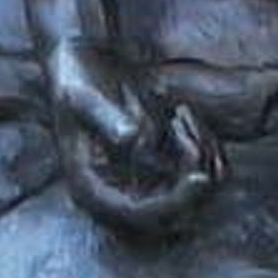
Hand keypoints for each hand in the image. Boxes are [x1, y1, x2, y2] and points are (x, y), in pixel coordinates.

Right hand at [48, 45, 219, 234]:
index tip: (201, 176)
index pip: (139, 216)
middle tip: (183, 120)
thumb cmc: (76, 79)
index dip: (174, 202)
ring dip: (200, 151)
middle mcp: (117, 193)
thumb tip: (132, 139)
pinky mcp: (158, 162)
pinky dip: (201, 142)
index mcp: (91, 190)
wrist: (83, 61)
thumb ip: (107, 118)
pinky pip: (197, 167)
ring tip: (178, 111)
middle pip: (175, 211)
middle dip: (193, 170)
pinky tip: (180, 111)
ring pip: (192, 188)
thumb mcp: (85, 96)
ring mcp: (140, 180)